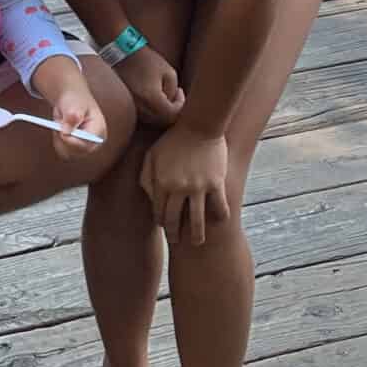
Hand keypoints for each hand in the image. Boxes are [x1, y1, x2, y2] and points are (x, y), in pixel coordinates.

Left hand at [33, 61, 109, 159]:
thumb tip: (66, 132)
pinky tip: (61, 129)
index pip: (86, 144)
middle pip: (76, 151)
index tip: (61, 132)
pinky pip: (62, 151)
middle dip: (64, 139)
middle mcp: (94, 143)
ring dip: (59, 139)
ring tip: (62, 123)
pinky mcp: (75, 150)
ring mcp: (84, 148)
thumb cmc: (76, 100)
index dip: (72, 141)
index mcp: (99, 131)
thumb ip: (71, 117)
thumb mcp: (74, 104)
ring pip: (67, 153)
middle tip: (59, 123)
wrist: (72, 101)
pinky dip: (58, 141)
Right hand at [119, 44, 185, 126]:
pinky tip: (153, 96)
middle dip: (171, 109)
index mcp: (151, 98)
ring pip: (150, 119)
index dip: (180, 104)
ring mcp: (130, 105)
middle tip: (175, 95)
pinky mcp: (125, 103)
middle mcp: (139, 105)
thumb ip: (173, 92)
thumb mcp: (169, 72)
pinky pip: (141, 113)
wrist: (123, 52)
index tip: (180, 91)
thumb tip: (171, 102)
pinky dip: (150, 109)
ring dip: (160, 111)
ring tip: (164, 94)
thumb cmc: (148, 60)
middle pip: (160, 120)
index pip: (171, 113)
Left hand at [141, 123, 230, 246]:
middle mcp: (178, 188)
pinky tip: (219, 222)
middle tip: (178, 241)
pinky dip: (220, 218)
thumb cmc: (173, 139)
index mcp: (160, 182)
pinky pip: (219, 208)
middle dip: (175, 234)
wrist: (199, 124)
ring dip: (197, 235)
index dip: (161, 222)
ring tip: (198, 242)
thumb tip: (148, 196)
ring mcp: (198, 187)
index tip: (165, 226)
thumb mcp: (152, 154)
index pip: (158, 211)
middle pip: (175, 220)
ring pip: (197, 221)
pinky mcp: (216, 183)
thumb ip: (146, 176)